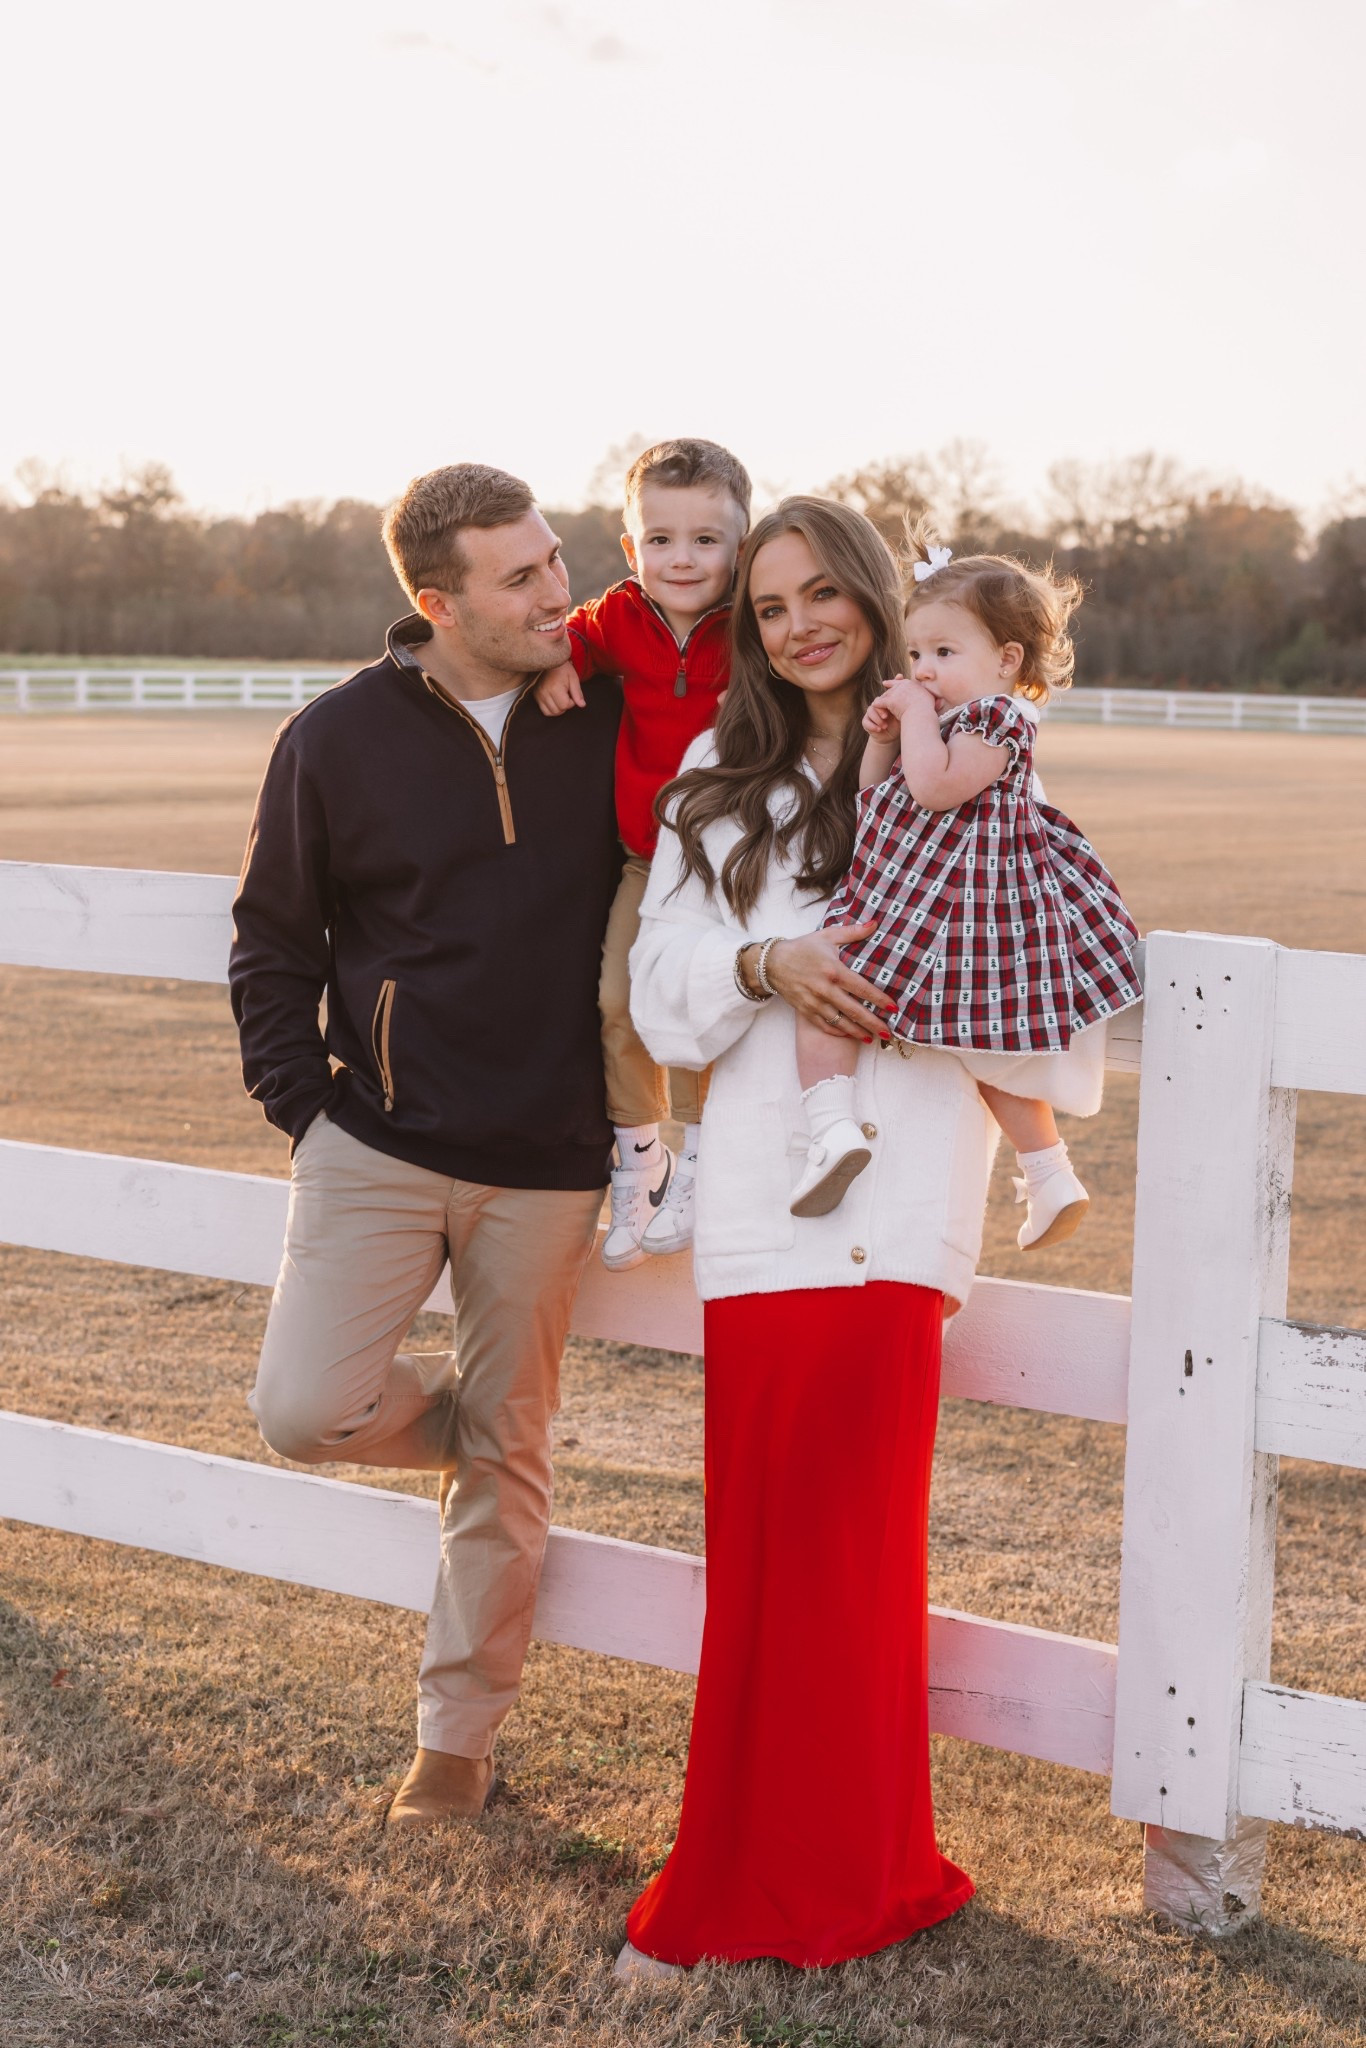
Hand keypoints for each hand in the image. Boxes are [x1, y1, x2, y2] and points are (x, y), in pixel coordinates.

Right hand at [534, 660, 584, 715]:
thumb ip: (578, 693)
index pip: (565, 705)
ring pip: (551, 713)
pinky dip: (551, 709)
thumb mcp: (573, 678)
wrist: (550, 660)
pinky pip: (544, 711)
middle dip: (565, 705)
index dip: (571, 702)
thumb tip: (582, 705)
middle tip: (566, 695)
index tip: (571, 693)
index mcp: (554, 688)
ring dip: (558, 709)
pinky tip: (555, 701)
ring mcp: (539, 695)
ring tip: (561, 698)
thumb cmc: (563, 668)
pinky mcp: (536, 696)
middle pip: (558, 710)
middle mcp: (544, 693)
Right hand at [763, 924, 893, 1041]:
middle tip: (888, 1032)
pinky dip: (839, 1032)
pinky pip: (825, 1026)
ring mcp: (815, 1002)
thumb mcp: (827, 936)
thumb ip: (853, 932)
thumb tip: (875, 924)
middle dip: (873, 1023)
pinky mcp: (806, 1011)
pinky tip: (850, 1035)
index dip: (879, 999)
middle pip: (854, 1010)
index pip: (862, 988)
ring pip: (841, 1022)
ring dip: (858, 1032)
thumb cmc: (802, 948)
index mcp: (834, 971)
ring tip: (872, 1038)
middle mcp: (825, 990)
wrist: (772, 963)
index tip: (894, 1008)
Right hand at [862, 696, 897, 738]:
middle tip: (886, 717)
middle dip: (880, 710)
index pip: (883, 698)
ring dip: (877, 719)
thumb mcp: (900, 716)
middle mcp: (877, 706)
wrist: (890, 736)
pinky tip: (879, 729)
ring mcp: (870, 714)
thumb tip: (901, 704)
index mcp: (885, 703)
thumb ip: (899, 710)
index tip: (891, 710)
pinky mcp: (866, 722)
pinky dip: (872, 726)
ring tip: (885, 726)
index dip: (885, 702)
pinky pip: (865, 722)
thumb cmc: (897, 724)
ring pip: (870, 711)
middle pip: (875, 703)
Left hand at [877, 673, 936, 721]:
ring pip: (887, 693)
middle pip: (895, 685)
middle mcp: (903, 685)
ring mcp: (895, 692)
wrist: (921, 712)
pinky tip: (875, 705)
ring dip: (884, 697)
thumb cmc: (928, 709)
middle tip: (885, 684)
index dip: (901, 680)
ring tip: (880, 698)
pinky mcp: (889, 700)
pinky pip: (881, 701)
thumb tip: (942, 702)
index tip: (897, 678)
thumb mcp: (933, 701)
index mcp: (913, 684)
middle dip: (890, 685)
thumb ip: (935, 700)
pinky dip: (878, 704)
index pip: (905, 681)